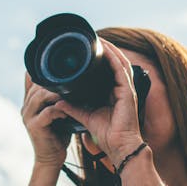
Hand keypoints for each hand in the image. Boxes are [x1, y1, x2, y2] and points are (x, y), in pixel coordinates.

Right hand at [21, 74, 69, 168]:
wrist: (51, 157)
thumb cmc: (58, 134)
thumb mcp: (58, 112)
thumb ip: (60, 98)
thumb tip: (75, 80)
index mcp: (30, 101)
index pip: (31, 78)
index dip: (42, 69)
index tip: (60, 66)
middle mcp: (26, 106)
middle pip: (37, 84)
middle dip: (54, 80)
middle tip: (73, 79)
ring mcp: (28, 116)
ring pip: (41, 96)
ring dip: (57, 93)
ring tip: (72, 92)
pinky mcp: (34, 126)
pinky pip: (47, 112)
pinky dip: (59, 110)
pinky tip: (67, 112)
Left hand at [54, 40, 143, 167]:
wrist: (118, 147)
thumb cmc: (107, 134)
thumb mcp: (86, 116)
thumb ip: (73, 107)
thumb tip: (58, 100)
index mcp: (115, 93)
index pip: (110, 70)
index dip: (103, 58)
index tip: (90, 49)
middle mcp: (122, 89)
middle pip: (117, 62)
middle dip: (107, 49)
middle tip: (94, 38)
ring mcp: (127, 90)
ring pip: (120, 62)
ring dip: (111, 50)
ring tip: (99, 39)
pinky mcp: (128, 93)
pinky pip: (121, 71)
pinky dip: (114, 59)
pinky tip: (106, 50)